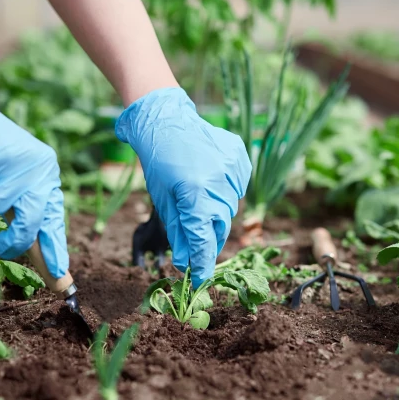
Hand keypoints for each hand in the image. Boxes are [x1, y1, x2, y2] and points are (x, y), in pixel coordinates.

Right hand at [0, 65, 68, 277]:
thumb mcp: (16, 181)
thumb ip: (27, 210)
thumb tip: (34, 250)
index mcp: (48, 172)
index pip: (54, 217)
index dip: (55, 248)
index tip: (60, 277)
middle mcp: (40, 166)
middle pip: (33, 218)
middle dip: (16, 240)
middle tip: (3, 250)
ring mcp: (17, 161)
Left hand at [116, 88, 250, 287]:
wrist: (166, 120)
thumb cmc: (159, 162)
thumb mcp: (163, 200)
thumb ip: (179, 232)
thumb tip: (186, 262)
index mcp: (194, 193)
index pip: (203, 239)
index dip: (202, 263)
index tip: (200, 278)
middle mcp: (218, 181)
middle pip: (220, 226)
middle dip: (209, 237)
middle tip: (199, 242)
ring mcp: (232, 167)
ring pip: (230, 207)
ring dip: (217, 212)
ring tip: (200, 198)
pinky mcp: (240, 157)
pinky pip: (238, 187)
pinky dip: (226, 191)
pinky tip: (211, 180)